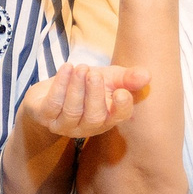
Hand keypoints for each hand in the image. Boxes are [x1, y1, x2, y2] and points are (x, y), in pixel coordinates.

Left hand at [19, 60, 149, 140]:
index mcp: (107, 117)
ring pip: (72, 111)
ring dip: (76, 88)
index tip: (121, 92)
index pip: (118, 117)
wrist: (51, 90)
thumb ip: (127, 78)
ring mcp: (65, 124)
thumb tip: (147, 75)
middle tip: (94, 74)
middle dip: (95, 94)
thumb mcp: (110, 78)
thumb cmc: (86, 85)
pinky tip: (66, 67)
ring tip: (81, 67)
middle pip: (94, 117)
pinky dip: (60, 85)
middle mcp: (87, 126)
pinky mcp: (46, 117)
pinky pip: (53, 104)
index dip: (121, 107)